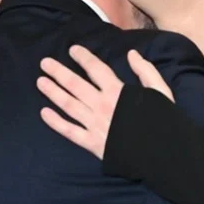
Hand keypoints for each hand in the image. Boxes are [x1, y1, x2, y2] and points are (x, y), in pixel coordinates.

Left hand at [37, 46, 172, 158]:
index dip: (83, 58)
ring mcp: (95, 125)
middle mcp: (103, 105)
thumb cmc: (164, 122)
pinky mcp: (93, 144)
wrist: (164, 154)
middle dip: (59, 72)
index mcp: (118, 92)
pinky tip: (44, 113)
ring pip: (69, 105)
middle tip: (44, 63)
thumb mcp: (161, 91)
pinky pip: (70, 132)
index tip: (72, 50)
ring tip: (40, 82)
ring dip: (53, 92)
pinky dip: (56, 123)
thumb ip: (146, 71)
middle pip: (76, 85)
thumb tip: (131, 53)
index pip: (96, 69)